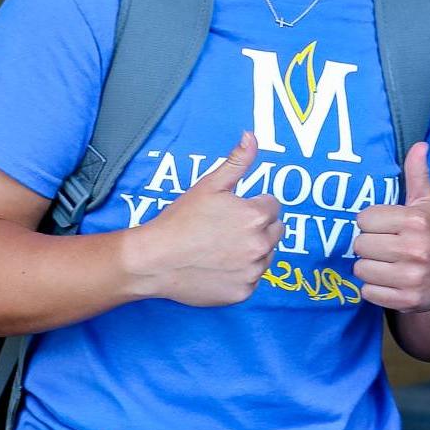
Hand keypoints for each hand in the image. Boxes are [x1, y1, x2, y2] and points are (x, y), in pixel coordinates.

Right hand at [122, 131, 282, 306]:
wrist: (154, 260)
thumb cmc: (180, 221)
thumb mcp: (209, 185)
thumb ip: (237, 161)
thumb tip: (252, 136)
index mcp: (256, 216)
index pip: (272, 206)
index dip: (252, 206)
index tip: (231, 212)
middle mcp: (261, 245)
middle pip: (275, 231)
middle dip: (258, 228)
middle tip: (226, 230)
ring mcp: (253, 272)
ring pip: (265, 256)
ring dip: (251, 251)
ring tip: (220, 248)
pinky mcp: (243, 293)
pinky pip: (252, 279)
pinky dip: (240, 275)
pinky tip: (217, 267)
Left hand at [354, 143, 429, 311]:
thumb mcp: (428, 202)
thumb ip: (418, 173)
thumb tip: (420, 144)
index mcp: (416, 221)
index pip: (364, 218)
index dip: (371, 221)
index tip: (384, 225)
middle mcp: (415, 249)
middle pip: (360, 244)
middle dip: (368, 244)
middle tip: (384, 245)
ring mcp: (411, 277)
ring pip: (361, 269)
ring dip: (369, 266)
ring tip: (386, 262)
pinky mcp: (407, 300)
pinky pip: (368, 292)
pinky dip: (374, 287)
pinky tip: (389, 279)